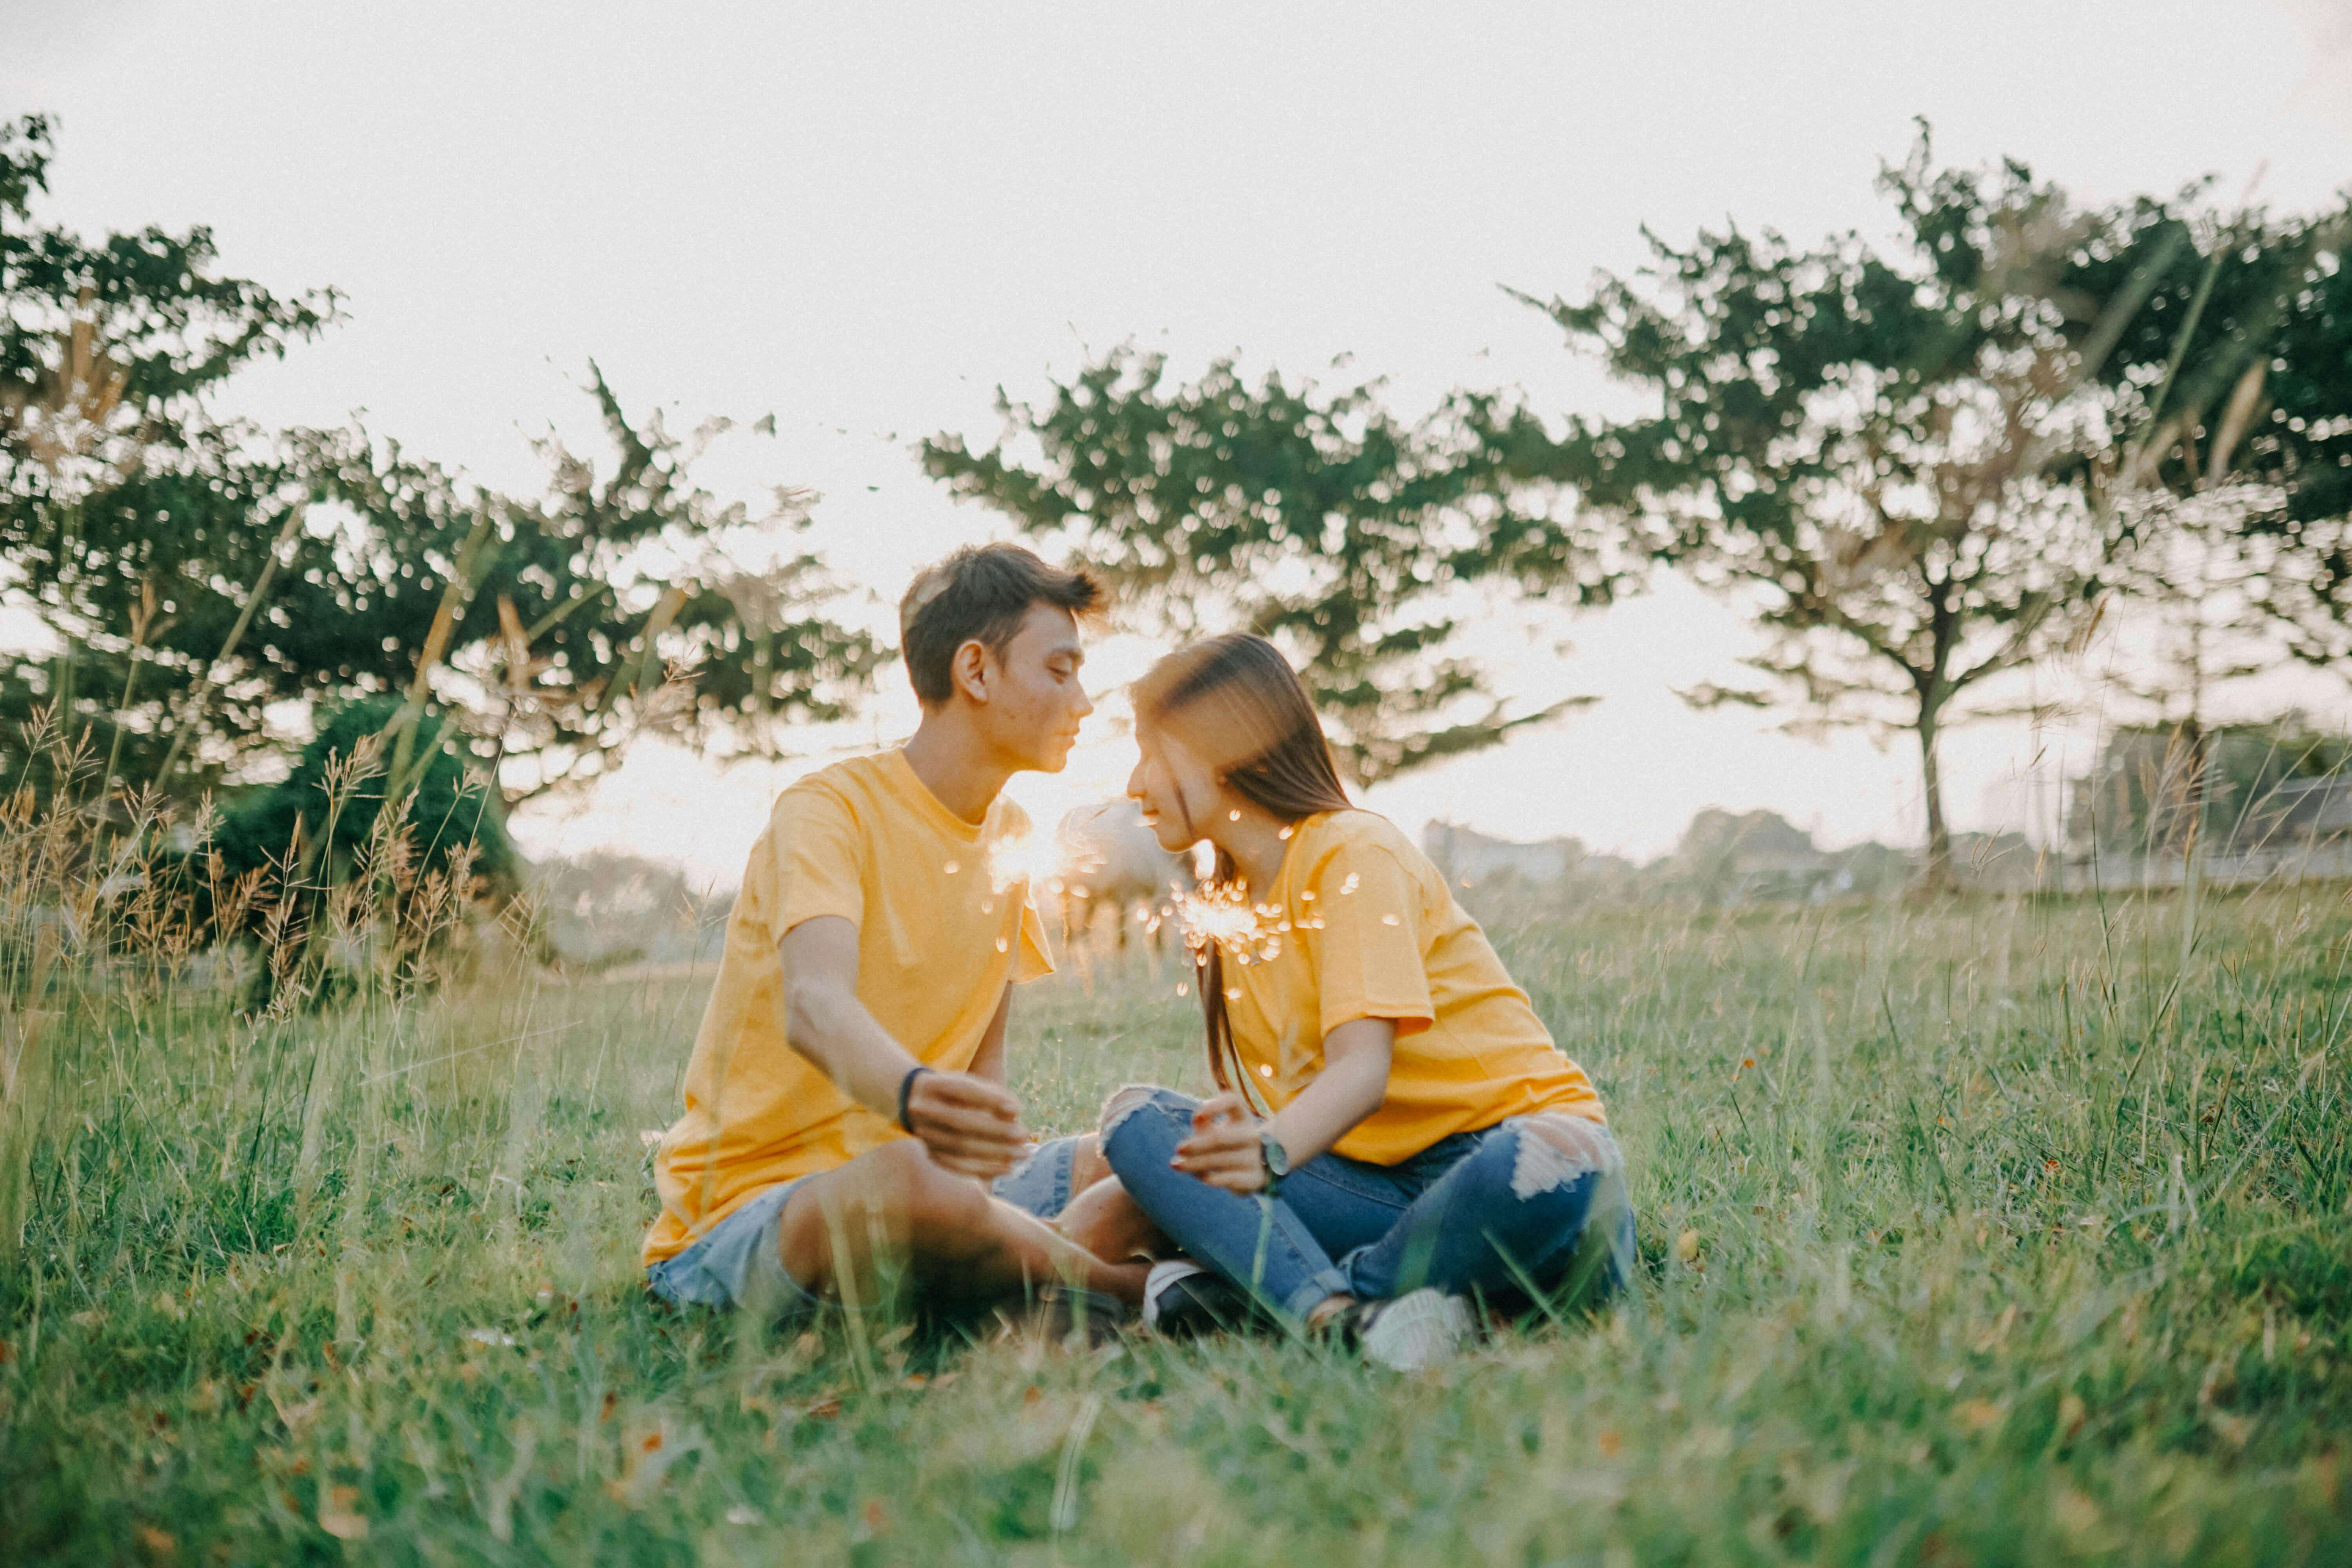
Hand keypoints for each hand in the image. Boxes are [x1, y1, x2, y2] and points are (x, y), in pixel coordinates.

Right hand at [903, 1069, 1030, 1179]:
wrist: (910, 1102)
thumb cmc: (951, 1091)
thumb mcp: (967, 1083)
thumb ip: (991, 1094)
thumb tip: (1015, 1112)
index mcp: (933, 1085)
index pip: (962, 1091)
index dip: (990, 1100)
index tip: (1017, 1109)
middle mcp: (925, 1110)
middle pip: (961, 1123)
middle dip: (996, 1131)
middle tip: (1024, 1136)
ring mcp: (925, 1134)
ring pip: (960, 1148)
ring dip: (995, 1153)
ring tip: (1022, 1154)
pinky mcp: (931, 1154)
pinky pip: (958, 1166)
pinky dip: (984, 1169)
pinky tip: (1007, 1168)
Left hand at [1173, 1092, 1269, 1194]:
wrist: (1251, 1170)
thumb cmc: (1224, 1144)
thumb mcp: (1213, 1129)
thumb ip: (1202, 1124)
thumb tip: (1197, 1120)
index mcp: (1241, 1117)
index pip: (1232, 1101)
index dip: (1214, 1106)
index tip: (1196, 1118)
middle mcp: (1251, 1135)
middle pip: (1219, 1138)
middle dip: (1196, 1145)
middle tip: (1178, 1149)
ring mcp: (1255, 1157)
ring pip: (1219, 1160)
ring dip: (1195, 1164)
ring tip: (1178, 1165)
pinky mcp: (1254, 1178)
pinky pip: (1228, 1178)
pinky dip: (1211, 1178)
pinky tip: (1199, 1176)